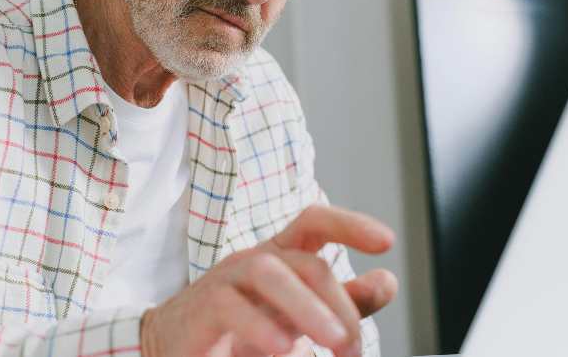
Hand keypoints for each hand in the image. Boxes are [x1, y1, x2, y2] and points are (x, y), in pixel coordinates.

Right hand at [140, 205, 397, 356]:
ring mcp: (227, 279)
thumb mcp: (301, 317)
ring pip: (270, 273)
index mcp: (281, 258)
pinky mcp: (203, 306)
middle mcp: (256, 260)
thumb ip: (343, 303)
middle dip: (339, 304)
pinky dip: (259, 326)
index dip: (349, 224)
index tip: (386, 241)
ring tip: (333, 343)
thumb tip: (386, 281)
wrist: (180, 349)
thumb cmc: (242, 331)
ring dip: (307, 308)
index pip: (314, 223)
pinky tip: (281, 348)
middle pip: (306, 263)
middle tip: (351, 349)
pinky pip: (231, 305)